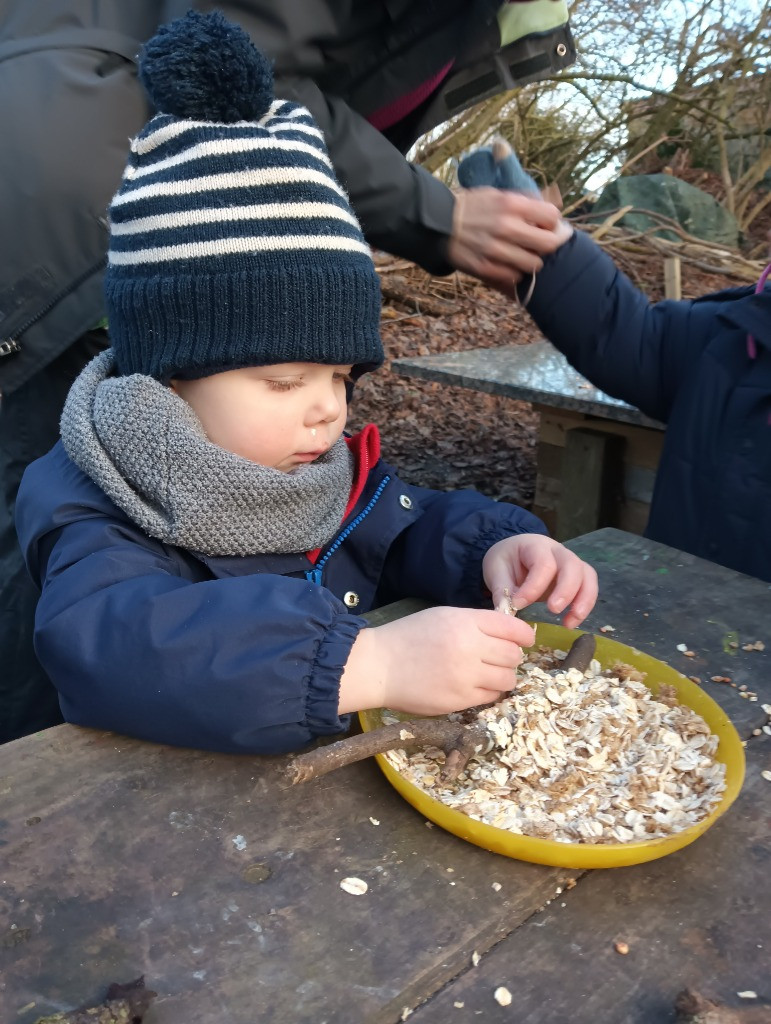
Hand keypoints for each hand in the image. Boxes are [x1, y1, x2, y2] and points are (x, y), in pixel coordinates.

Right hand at [338, 606, 534, 716]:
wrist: (379, 666)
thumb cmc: (409, 636)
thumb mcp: (443, 616)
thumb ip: (475, 622)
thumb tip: (507, 634)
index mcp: (465, 622)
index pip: (512, 628)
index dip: (523, 635)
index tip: (524, 640)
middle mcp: (470, 648)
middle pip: (514, 655)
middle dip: (511, 656)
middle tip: (500, 657)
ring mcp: (466, 676)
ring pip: (508, 679)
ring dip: (503, 676)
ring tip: (489, 673)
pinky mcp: (460, 700)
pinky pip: (491, 696)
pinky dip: (489, 691)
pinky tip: (476, 685)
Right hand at [447, 188, 571, 289]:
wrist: (438, 224)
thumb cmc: (472, 207)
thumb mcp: (498, 194)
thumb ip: (525, 202)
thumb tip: (551, 210)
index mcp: (511, 204)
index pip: (552, 216)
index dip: (553, 222)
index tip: (546, 225)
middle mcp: (506, 227)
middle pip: (548, 244)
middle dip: (549, 244)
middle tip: (542, 243)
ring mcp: (495, 250)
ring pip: (534, 265)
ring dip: (532, 260)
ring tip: (523, 255)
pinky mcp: (485, 268)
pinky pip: (514, 277)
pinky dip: (515, 272)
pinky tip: (508, 264)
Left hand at [482, 534, 597, 628]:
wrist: (514, 554)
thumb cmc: (506, 560)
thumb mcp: (496, 570)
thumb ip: (502, 590)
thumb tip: (506, 612)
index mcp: (535, 545)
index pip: (543, 564)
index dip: (534, 586)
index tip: (519, 605)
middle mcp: (558, 551)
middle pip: (572, 566)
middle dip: (566, 590)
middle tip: (553, 610)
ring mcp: (571, 563)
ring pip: (587, 576)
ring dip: (583, 601)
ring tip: (569, 623)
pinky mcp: (577, 577)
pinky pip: (589, 588)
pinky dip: (584, 606)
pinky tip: (570, 623)